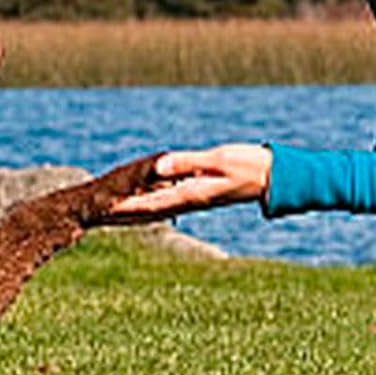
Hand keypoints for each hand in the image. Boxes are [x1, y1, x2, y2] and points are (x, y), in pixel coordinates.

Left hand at [107, 144, 270, 219]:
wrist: (274, 177)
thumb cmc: (249, 165)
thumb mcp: (216, 160)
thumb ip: (186, 163)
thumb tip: (158, 167)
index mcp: (191, 194)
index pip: (151, 202)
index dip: (126, 205)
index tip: (105, 209)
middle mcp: (190, 200)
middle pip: (151, 209)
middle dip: (126, 212)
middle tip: (101, 214)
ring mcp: (197, 198)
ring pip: (159, 206)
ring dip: (138, 209)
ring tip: (117, 211)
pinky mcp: (203, 192)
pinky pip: (171, 199)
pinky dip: (154, 200)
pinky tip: (148, 199)